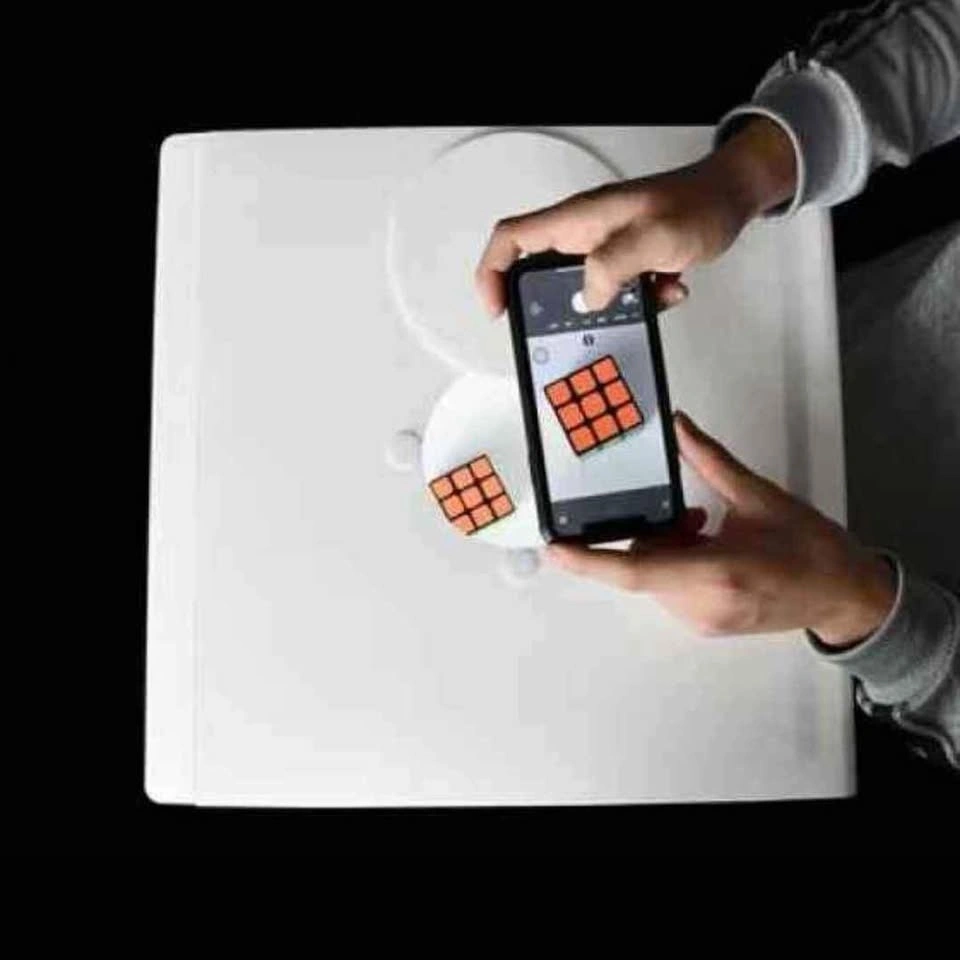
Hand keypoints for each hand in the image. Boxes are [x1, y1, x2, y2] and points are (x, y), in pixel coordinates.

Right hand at [475, 117, 795, 314]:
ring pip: (582, 289)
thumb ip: (613, 265)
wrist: (732, 196)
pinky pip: (616, 292)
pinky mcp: (625, 262)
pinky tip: (664, 291)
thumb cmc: (698, 204)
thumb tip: (586, 298)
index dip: (493, 274)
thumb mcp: (654, 235)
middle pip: (539, 272)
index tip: (497, 308)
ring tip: (638, 306)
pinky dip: (637, 302)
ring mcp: (604, 248)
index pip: (512, 239)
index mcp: (578, 221)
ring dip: (607, 308)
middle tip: (569, 327)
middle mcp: (584, 234)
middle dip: (553, 306)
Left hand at [546, 412, 895, 647]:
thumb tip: (679, 426)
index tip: (556, 548)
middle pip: (644, 564)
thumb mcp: (760, 497)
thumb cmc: (812, 550)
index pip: (636, 569)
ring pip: (655, 576)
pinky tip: (708, 546)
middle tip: (692, 513)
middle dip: (653, 533)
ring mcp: (703, 620)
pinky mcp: (705, 625)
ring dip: (667, 547)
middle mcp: (703, 604)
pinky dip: (676, 563)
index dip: (589, 560)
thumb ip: (710, 461)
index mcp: (718, 573)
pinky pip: (669, 588)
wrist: (845, 597)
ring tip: (708, 527)